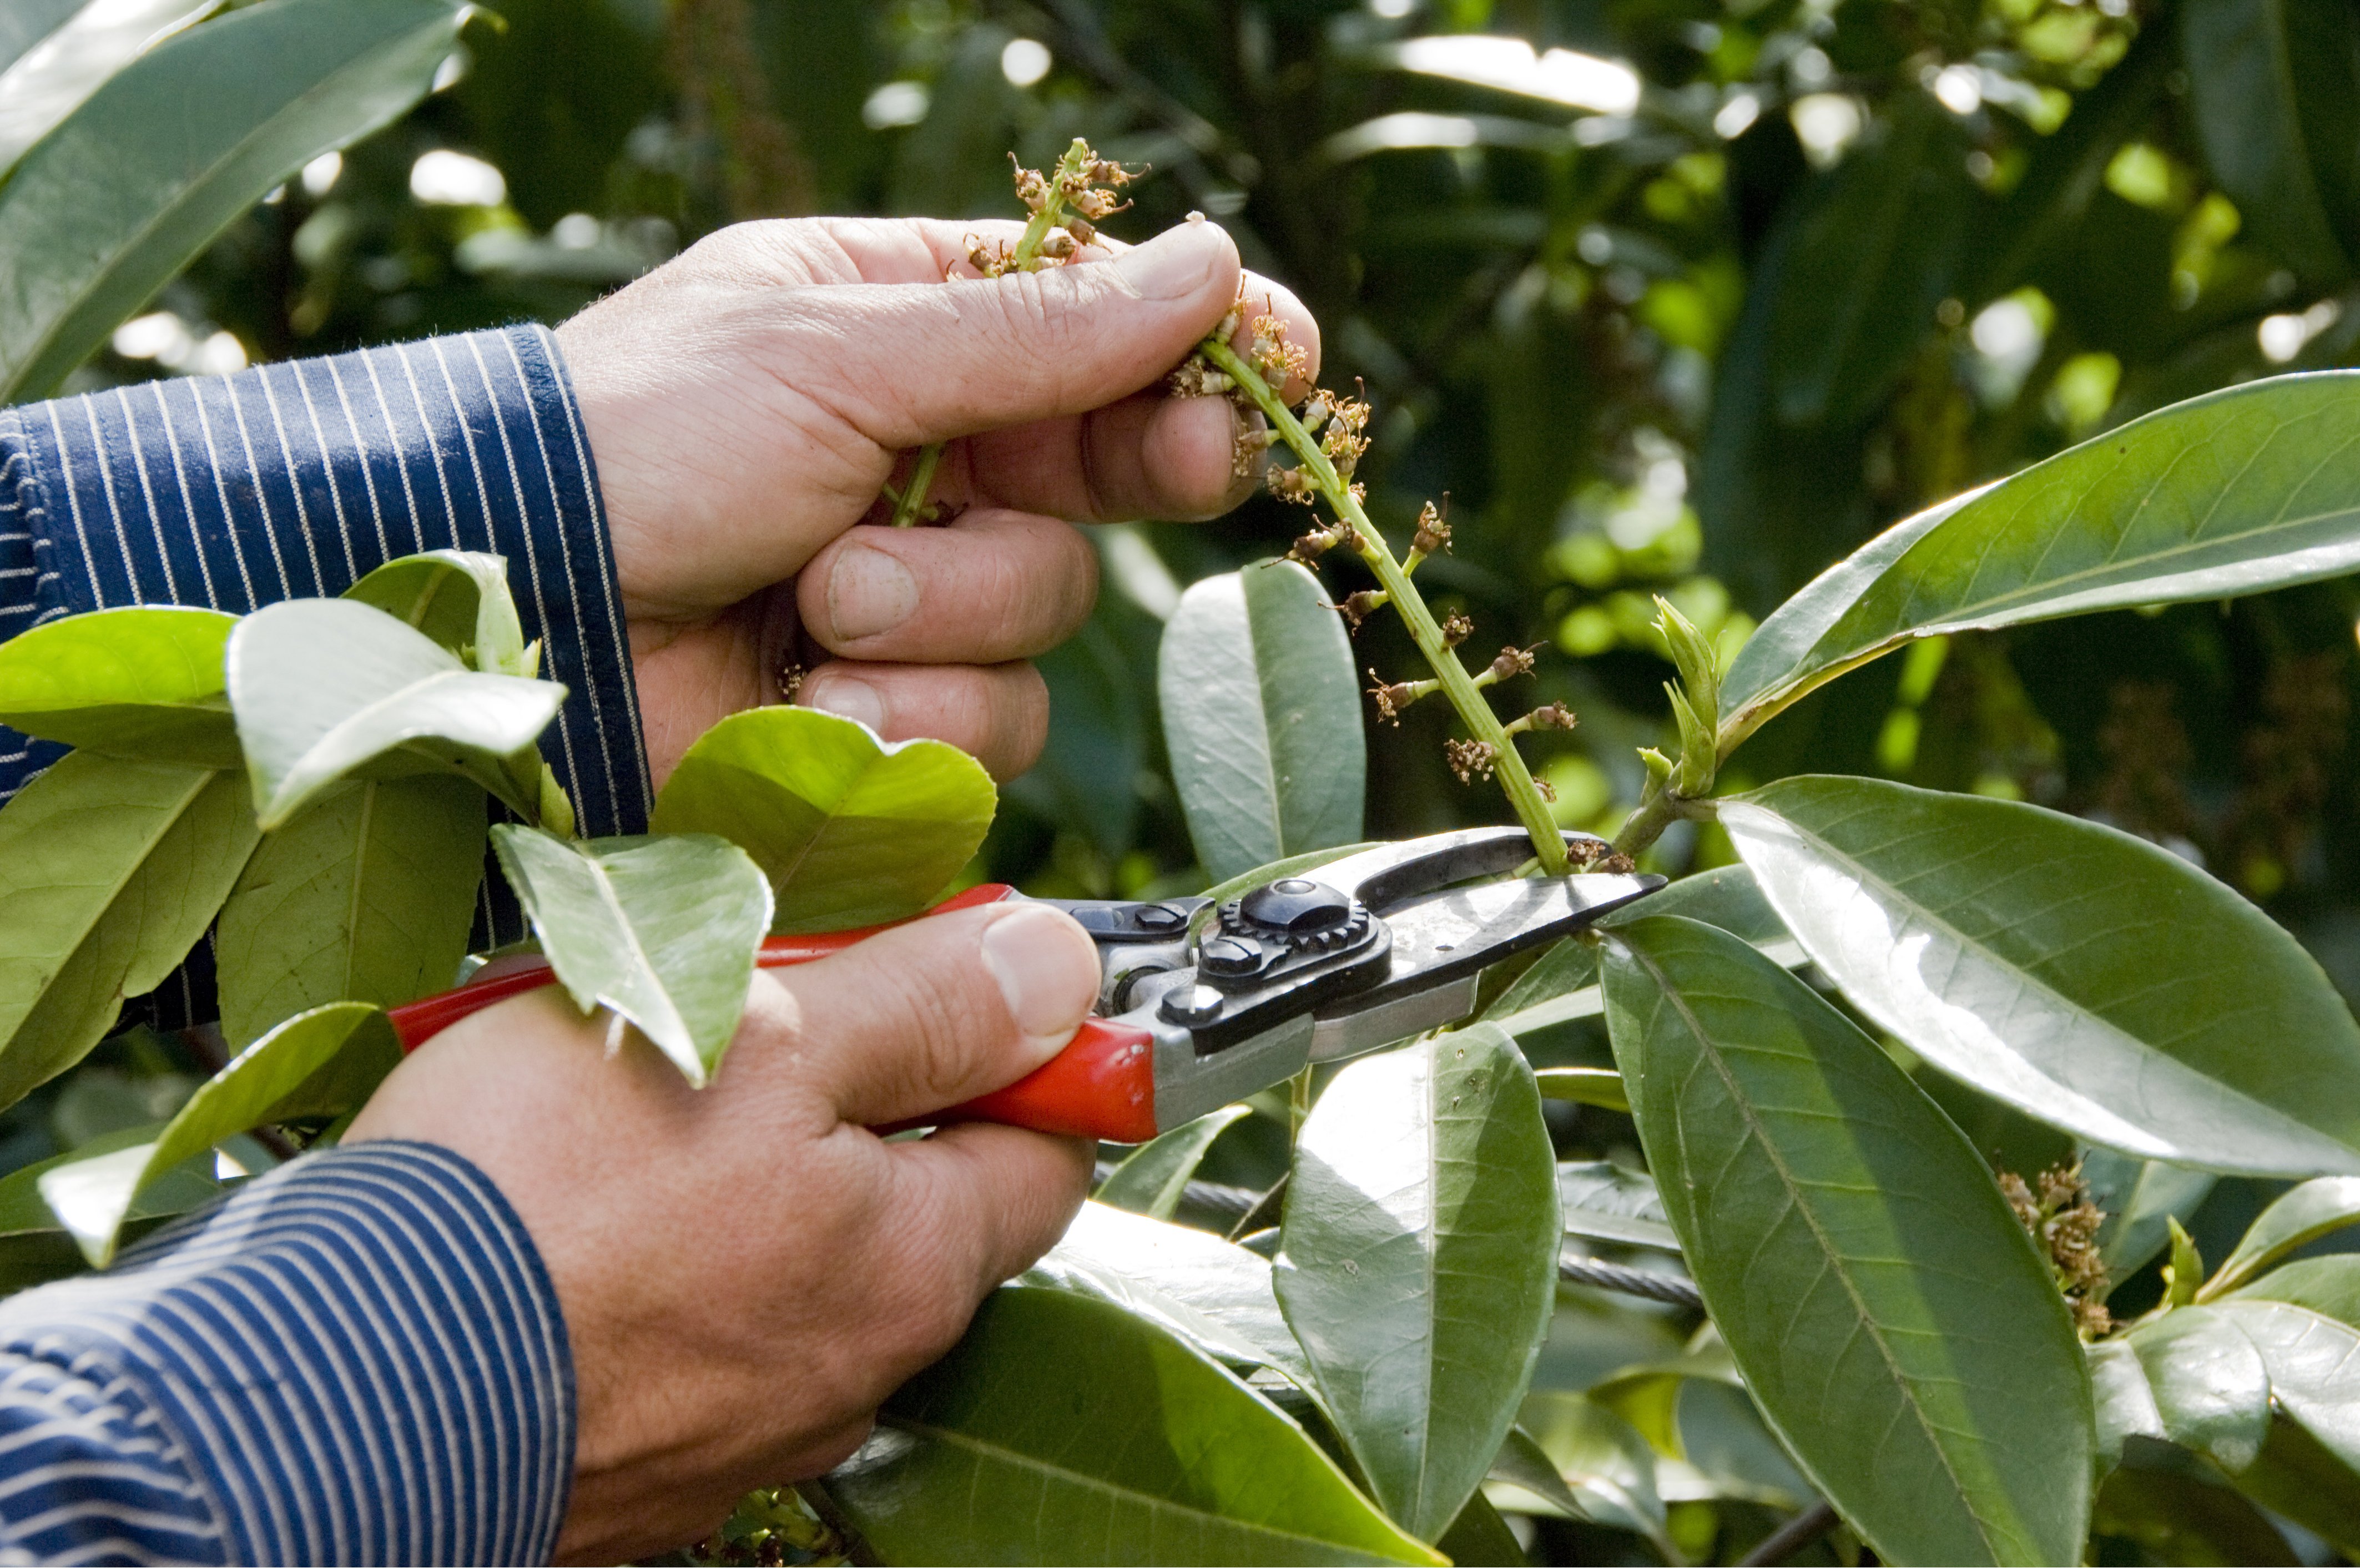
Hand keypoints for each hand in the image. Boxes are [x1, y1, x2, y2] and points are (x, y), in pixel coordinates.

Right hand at [344, 900, 1102, 1561]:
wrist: (331, 1387)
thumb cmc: (550, 1191)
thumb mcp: (769, 1035)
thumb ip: (925, 1006)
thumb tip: (1061, 969)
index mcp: (913, 1270)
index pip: (1042, 1149)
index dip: (1011, 1048)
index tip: (937, 973)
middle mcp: (851, 1370)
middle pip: (913, 1202)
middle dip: (853, 1096)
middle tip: (744, 1013)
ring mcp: (739, 1426)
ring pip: (789, 1259)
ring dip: (739, 1168)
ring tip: (626, 1094)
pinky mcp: (634, 1451)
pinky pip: (685, 1324)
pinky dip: (655, 1252)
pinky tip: (566, 1199)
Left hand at [555, 216, 1317, 786]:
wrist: (511, 619)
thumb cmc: (637, 442)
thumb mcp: (836, 348)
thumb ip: (1034, 332)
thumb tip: (1208, 267)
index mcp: (896, 330)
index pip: (1089, 327)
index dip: (1194, 347)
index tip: (1281, 361)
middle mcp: (915, 460)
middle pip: (1103, 472)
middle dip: (1135, 469)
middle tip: (1185, 461)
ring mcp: (902, 591)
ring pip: (1044, 614)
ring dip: (946, 609)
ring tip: (822, 596)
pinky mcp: (879, 711)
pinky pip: (975, 721)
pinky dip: (899, 707)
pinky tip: (808, 682)